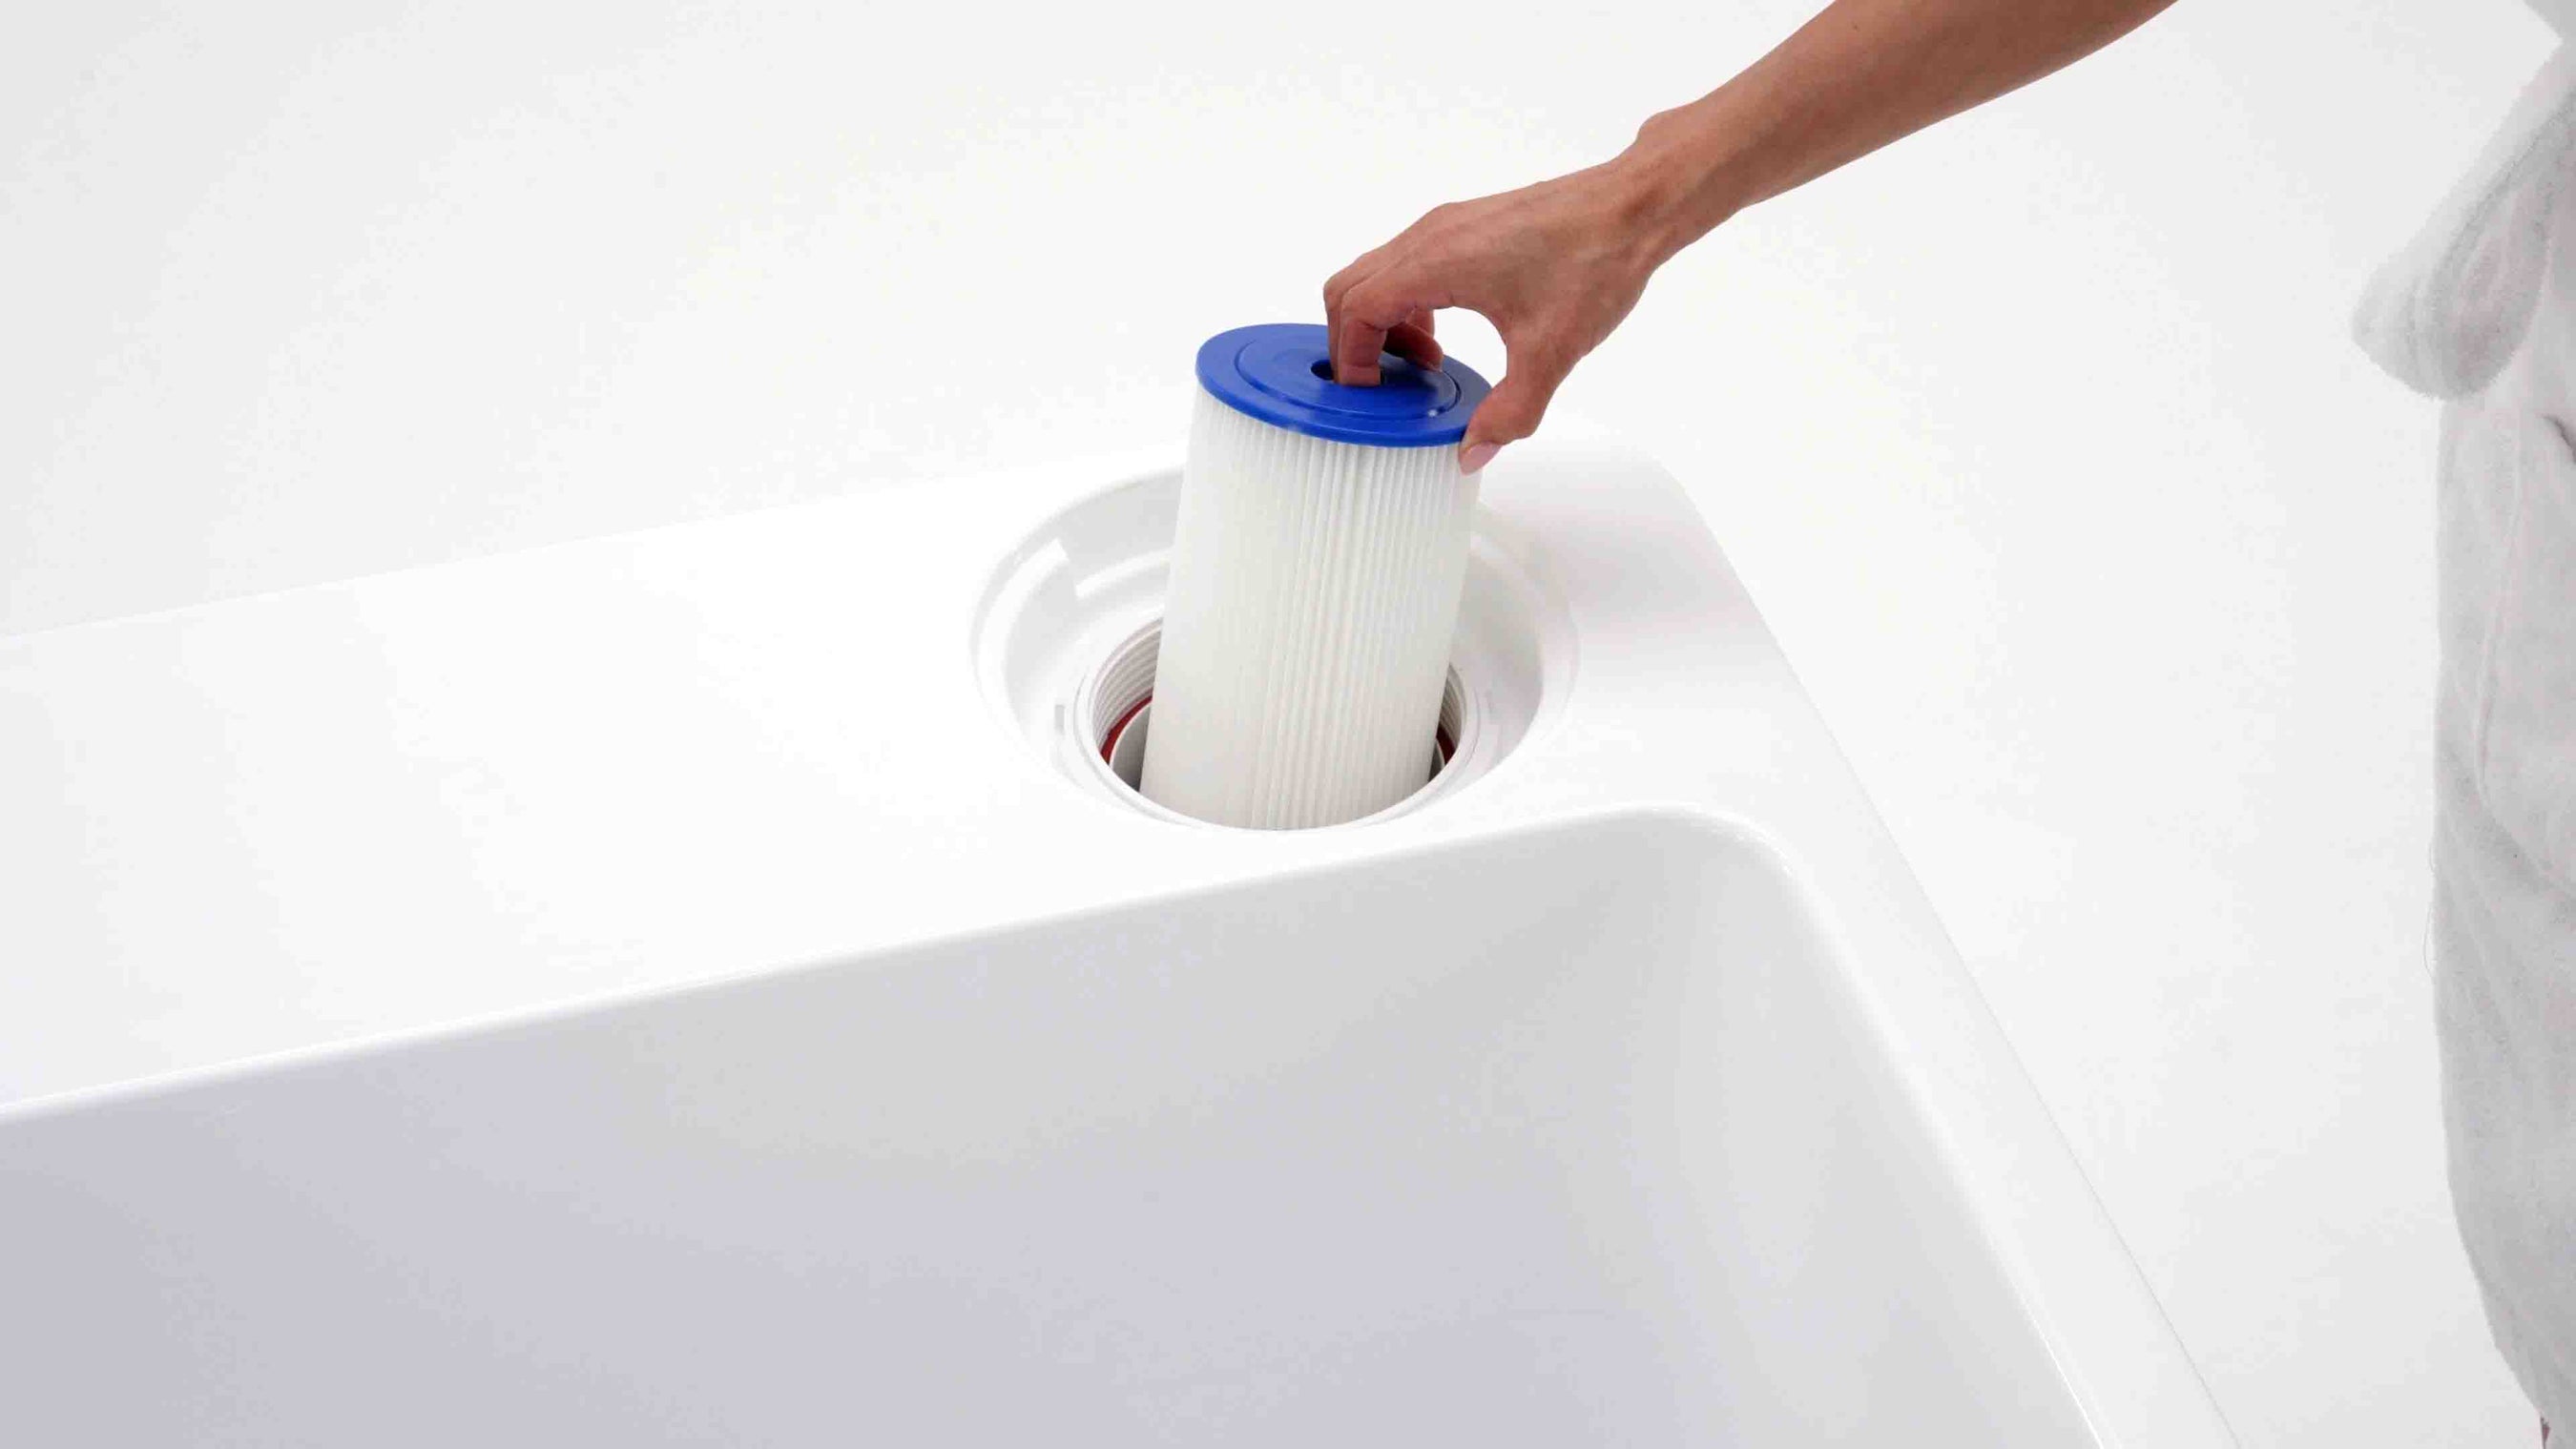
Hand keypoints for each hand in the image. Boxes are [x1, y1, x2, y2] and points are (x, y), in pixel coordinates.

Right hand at [1323, 157, 1670, 471]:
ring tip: (1427, 362)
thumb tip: (1473, 451)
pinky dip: (1407, 301)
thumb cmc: (1593, 262)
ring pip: (1377, 272)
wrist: (1634, 206)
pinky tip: (1448, 332)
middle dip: (1356, 342)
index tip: (1372, 395)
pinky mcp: (1466, 225)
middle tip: (1389, 385)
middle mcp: (1430, 235)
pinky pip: (1408, 262)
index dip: (1353, 358)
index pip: (1357, 309)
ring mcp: (1446, 226)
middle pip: (1350, 287)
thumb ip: (1509, 412)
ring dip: (1383, 322)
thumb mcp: (1549, 353)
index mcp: (1435, 261)